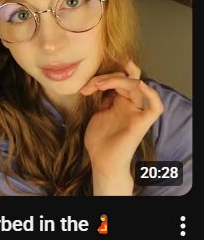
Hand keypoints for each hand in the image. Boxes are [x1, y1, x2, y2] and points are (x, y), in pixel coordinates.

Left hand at [80, 61, 163, 192]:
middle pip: (127, 79)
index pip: (118, 80)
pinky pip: (156, 107)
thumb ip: (101, 100)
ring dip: (117, 80)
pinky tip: (139, 85)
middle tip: (89, 86)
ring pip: (137, 86)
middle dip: (106, 77)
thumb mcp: (97, 115)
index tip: (84, 88)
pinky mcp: (142, 123)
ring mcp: (137, 113)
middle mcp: (130, 105)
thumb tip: (100, 85)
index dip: (102, 78)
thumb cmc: (99, 141)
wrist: (102, 161)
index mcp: (119, 103)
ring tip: (98, 85)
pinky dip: (151, 94)